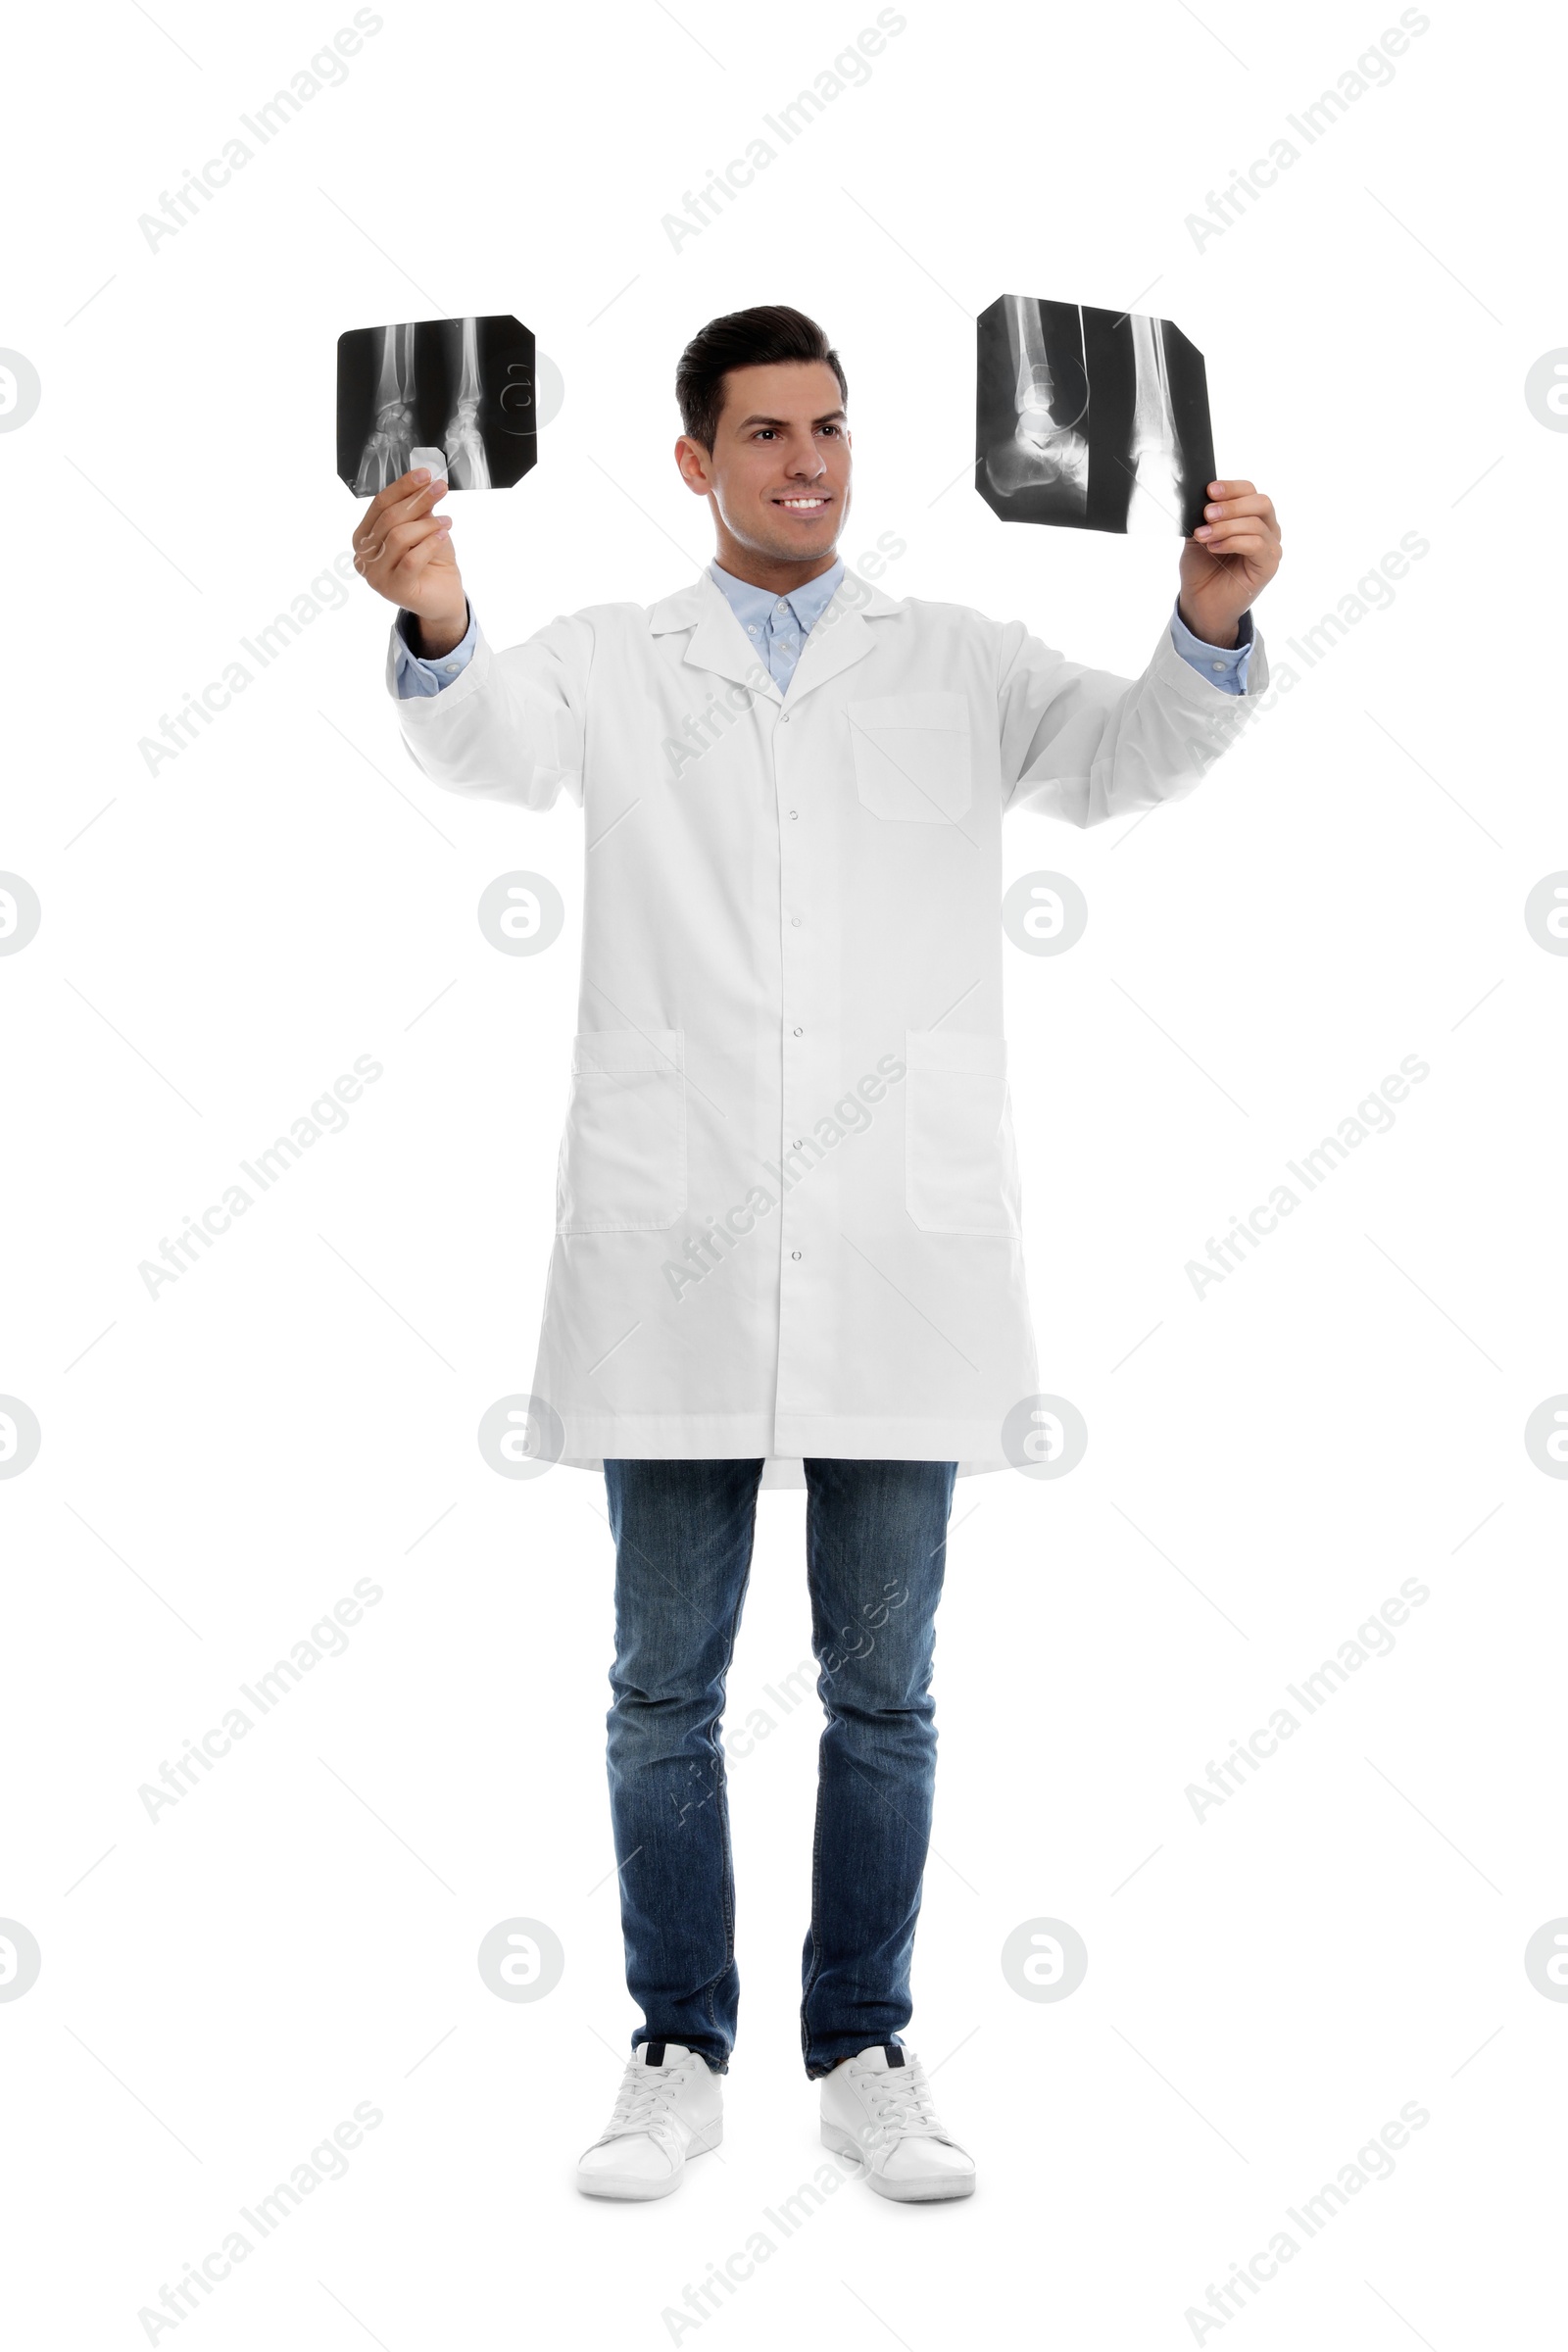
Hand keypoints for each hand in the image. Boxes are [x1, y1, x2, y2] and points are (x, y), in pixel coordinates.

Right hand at [352, 468, 467, 656]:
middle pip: (388, 518)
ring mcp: (375, 576)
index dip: (402, 487)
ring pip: (398, 537)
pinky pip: (411, 559)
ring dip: (426, 524)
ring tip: (446, 521)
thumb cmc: (430, 561)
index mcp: (364, 538)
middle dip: (417, 500)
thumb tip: (422, 483)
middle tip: (440, 488)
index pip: (379, 505)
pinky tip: (443, 535)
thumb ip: (416, 509)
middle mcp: (363, 557)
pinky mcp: (393, 590)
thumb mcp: (423, 528)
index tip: (425, 473)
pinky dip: (429, 543)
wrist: (443, 597)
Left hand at [1176, 479, 1280, 648]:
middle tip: (1207, 513)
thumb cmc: (1202, 569)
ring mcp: (1270, 547)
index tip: (1209, 490)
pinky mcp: (1269, 565)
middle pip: (1261, 502)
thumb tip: (1201, 498)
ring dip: (1226, 526)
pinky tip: (1215, 547)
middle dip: (1231, 505)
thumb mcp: (1198, 535)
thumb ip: (1203, 516)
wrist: (1201, 603)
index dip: (1231, 488)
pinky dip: (1233, 542)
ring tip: (1203, 535)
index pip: (1249, 491)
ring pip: (1256, 523)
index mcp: (1251, 516)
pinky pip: (1257, 544)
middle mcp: (1267, 529)